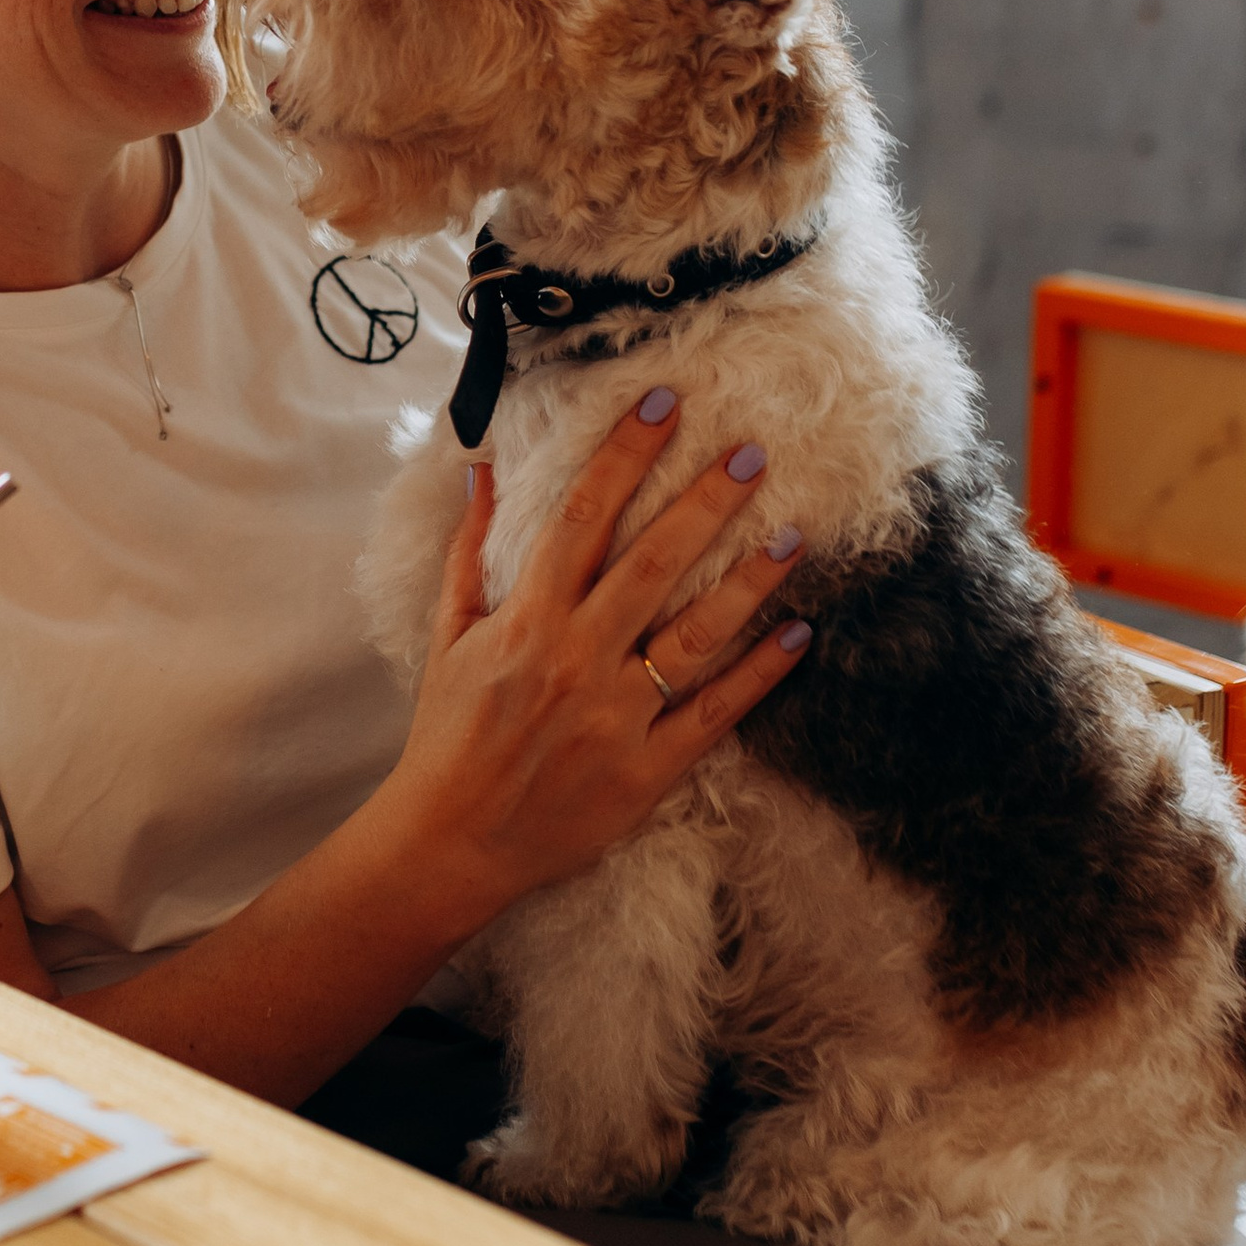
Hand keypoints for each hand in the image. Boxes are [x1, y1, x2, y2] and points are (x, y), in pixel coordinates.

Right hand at [381, 394, 809, 930]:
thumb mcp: (448, 637)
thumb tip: (483, 472)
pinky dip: (758, 674)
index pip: (582, 519)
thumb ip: (468, 552)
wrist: (449, 842)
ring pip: (695, 635)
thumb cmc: (447, 736)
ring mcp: (616, 717)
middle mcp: (575, 660)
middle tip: (754, 451)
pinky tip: (798, 634)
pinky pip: (714, 713)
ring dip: (749, 581)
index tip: (663, 403)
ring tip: (796, 533)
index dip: (623, 455)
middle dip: (705, 503)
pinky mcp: (646, 770)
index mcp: (526, 622)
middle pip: (652, 565)